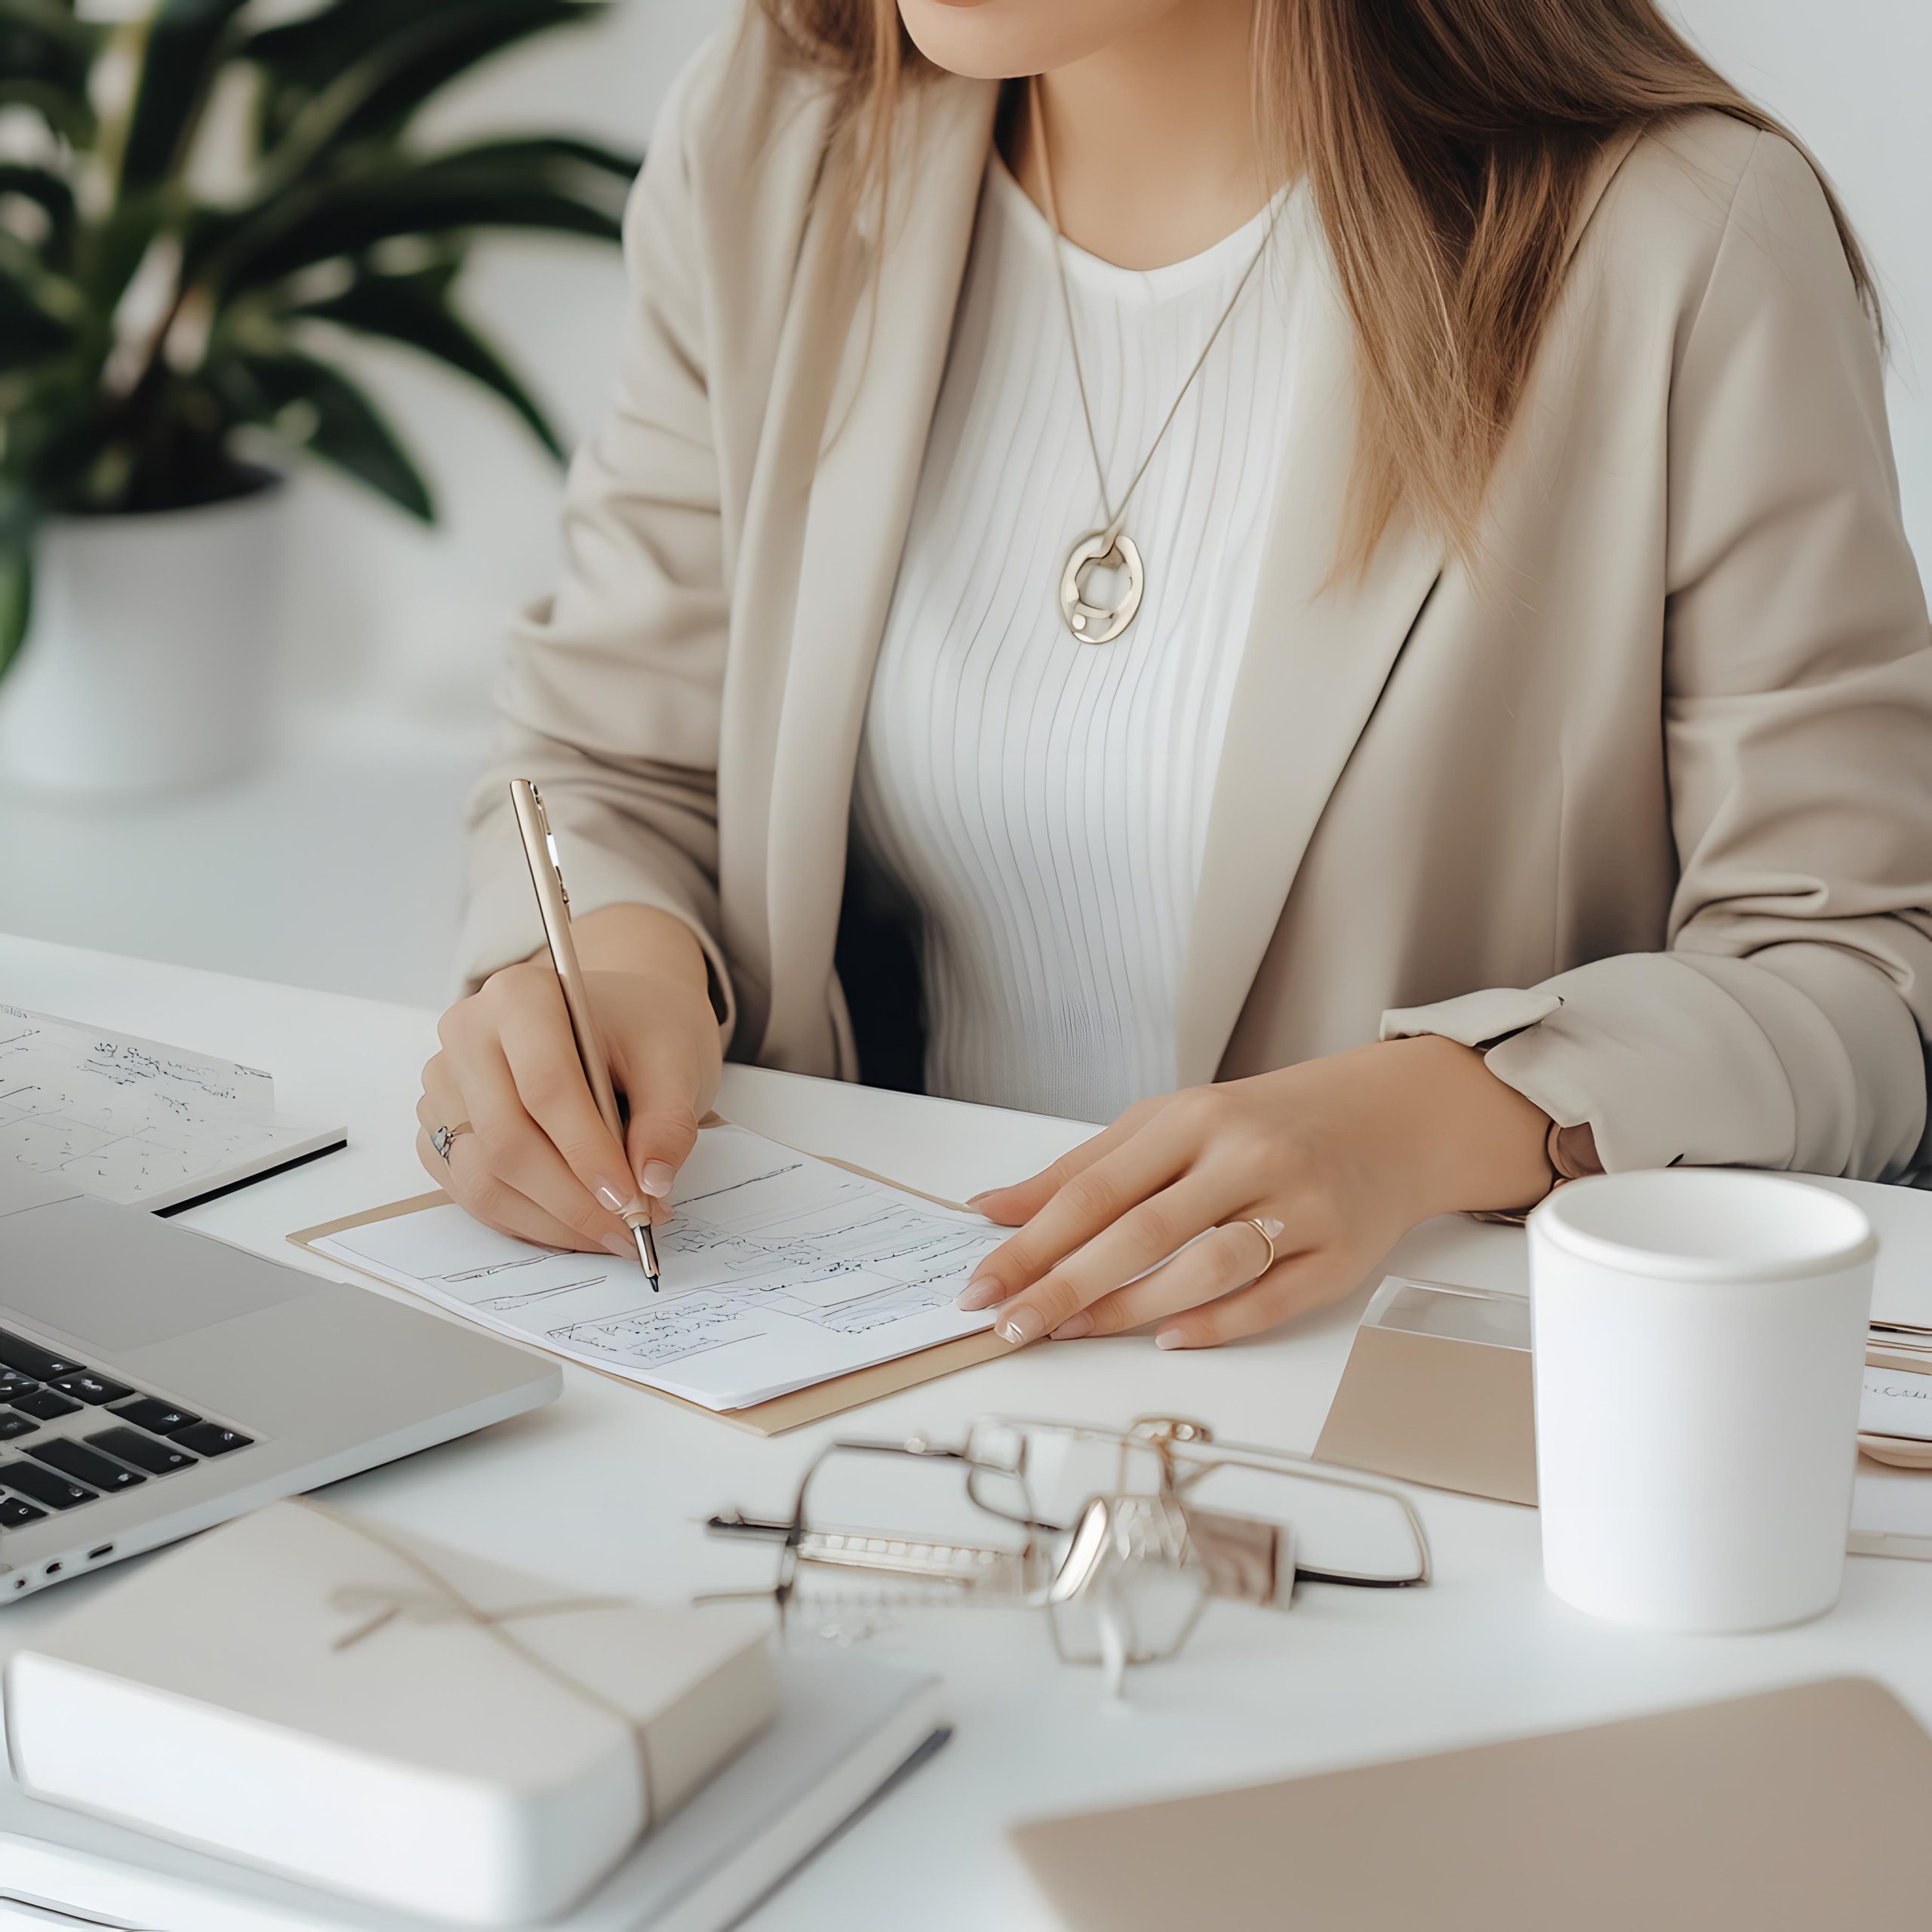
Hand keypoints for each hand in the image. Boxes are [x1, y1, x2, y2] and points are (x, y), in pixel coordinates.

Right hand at [417, 906, 721, 1252]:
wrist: (617, 1019)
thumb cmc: (641, 1030)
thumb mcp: (676, 1059)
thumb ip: (668, 1121)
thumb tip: (650, 1185)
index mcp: (520, 997)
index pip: (544, 1086)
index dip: (587, 1152)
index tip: (632, 1199)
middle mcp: (467, 1036)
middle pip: (506, 1139)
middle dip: (572, 1201)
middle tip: (631, 1228)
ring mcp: (445, 1085)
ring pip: (483, 1177)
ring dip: (551, 1221)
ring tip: (613, 1231)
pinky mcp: (439, 1128)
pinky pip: (471, 1192)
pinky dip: (526, 1220)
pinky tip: (575, 1224)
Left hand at [957, 1037, 1552, 1349]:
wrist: (1391, 1118)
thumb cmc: (1262, 1124)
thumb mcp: (1170, 1124)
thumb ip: (1082, 1169)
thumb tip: (991, 1210)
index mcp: (1193, 1117)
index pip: (1096, 1187)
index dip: (1032, 1241)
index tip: (982, 1286)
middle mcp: (1245, 1155)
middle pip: (1141, 1229)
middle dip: (1064, 1284)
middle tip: (1010, 1327)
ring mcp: (1298, 1203)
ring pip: (1204, 1267)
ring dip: (1130, 1308)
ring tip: (1071, 1333)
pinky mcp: (1340, 1253)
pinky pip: (1270, 1298)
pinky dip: (1215, 1324)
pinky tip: (1166, 1340)